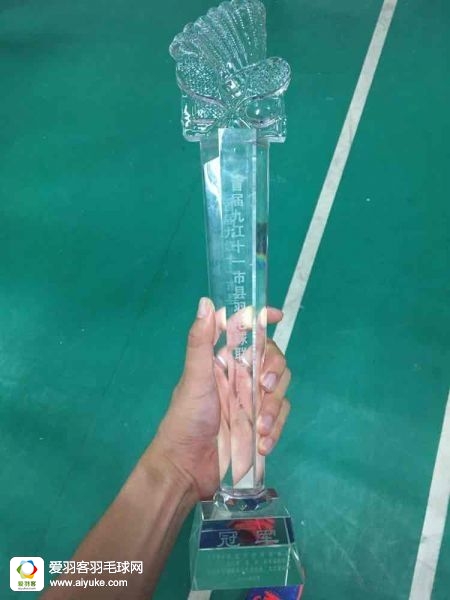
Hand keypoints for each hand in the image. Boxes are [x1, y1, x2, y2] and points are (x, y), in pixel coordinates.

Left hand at [154, 298, 290, 500]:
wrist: (186, 468)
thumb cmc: (186, 419)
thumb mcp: (194, 378)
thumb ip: (201, 342)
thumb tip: (206, 302)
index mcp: (224, 363)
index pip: (248, 334)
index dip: (263, 321)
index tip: (278, 316)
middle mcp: (241, 378)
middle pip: (273, 360)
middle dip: (274, 370)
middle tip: (263, 386)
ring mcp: (252, 403)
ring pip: (280, 390)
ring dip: (274, 407)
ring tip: (260, 428)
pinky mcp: (259, 426)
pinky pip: (279, 419)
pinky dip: (275, 430)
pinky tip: (262, 444)